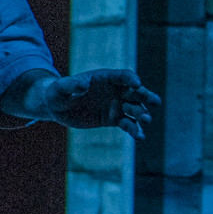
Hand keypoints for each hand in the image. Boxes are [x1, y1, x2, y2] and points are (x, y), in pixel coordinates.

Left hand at [40, 69, 160, 138]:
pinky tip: (140, 137)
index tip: (137, 84)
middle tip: (155, 102)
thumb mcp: (60, 88)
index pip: (123, 76)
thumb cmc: (58, 93)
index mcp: (105, 78)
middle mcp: (116, 90)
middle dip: (146, 96)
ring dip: (142, 114)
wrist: (57, 108)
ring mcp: (117, 105)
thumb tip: (82, 85)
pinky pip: (128, 124)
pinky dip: (134, 130)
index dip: (131, 79)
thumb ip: (70, 85)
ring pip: (135, 109)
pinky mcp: (114, 119)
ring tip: (145, 120)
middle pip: (135, 92)